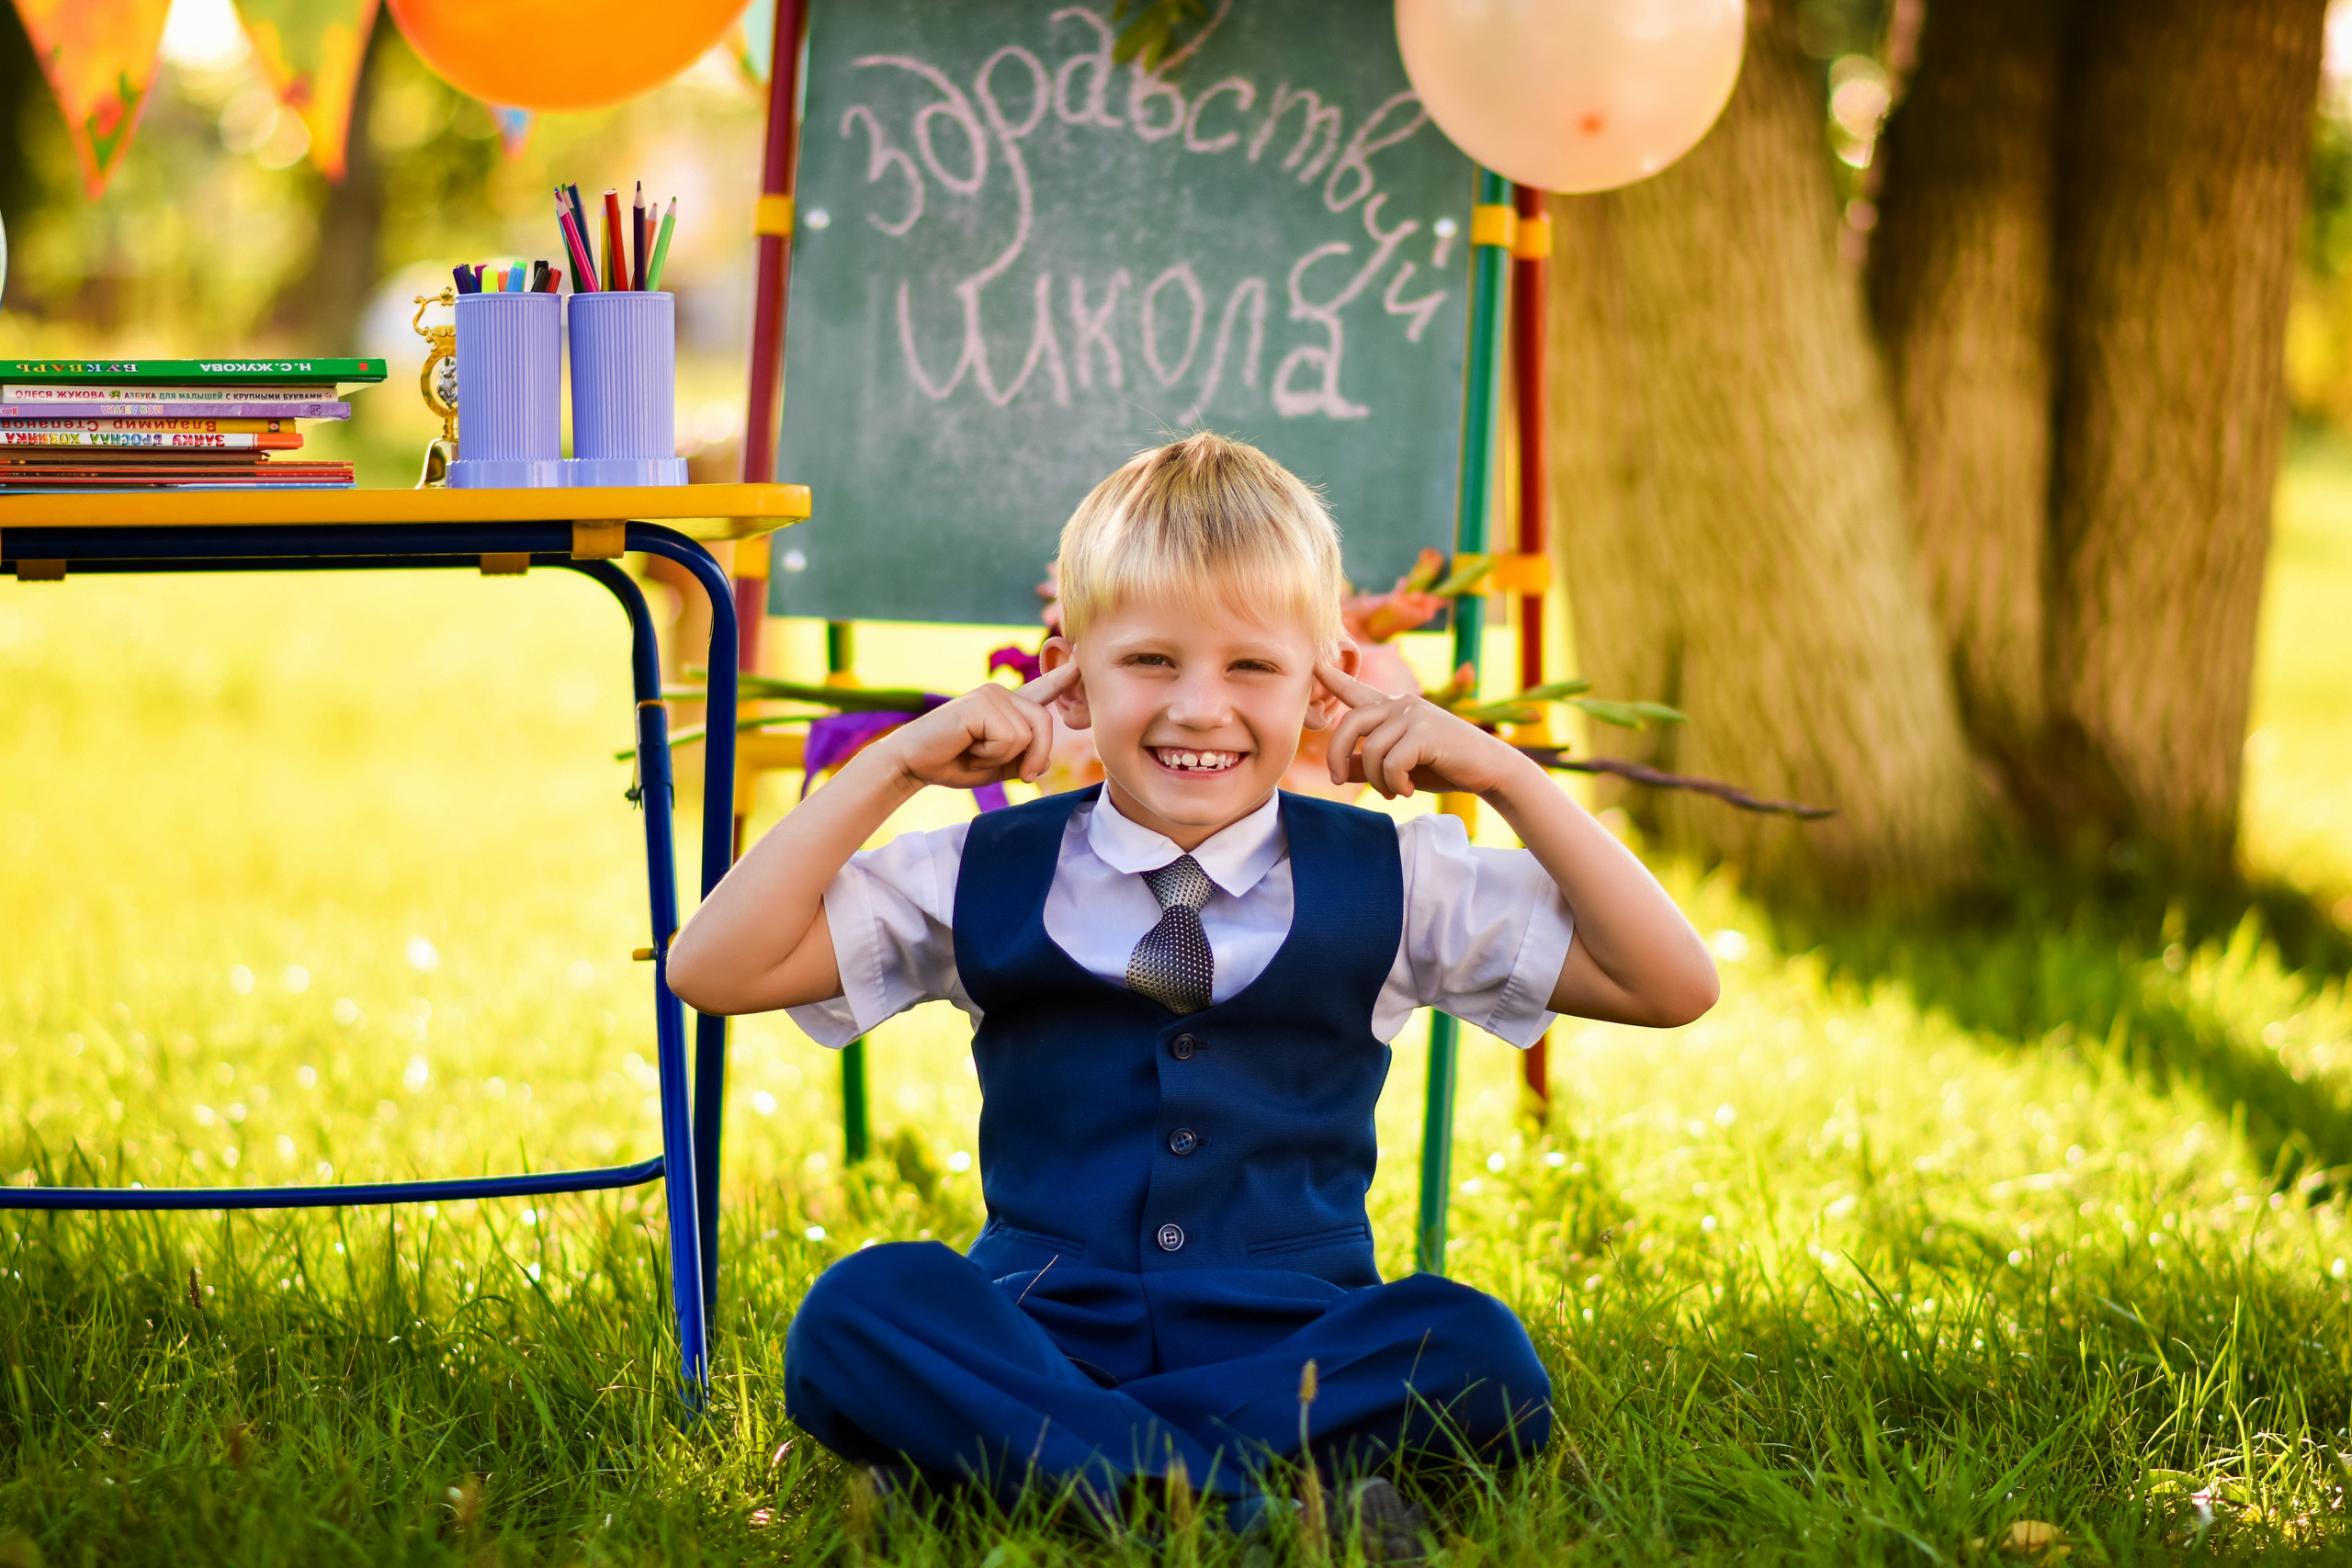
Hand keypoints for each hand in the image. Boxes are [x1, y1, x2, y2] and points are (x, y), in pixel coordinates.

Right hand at [874, 663, 1077, 789]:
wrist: (912, 764)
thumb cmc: (952, 764)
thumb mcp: (999, 766)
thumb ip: (1025, 759)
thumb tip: (1046, 760)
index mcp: (1008, 707)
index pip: (1043, 689)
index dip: (1064, 676)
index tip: (1082, 659)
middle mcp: (1002, 694)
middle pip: (1045, 722)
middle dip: (1036, 756)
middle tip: (1014, 773)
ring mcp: (992, 694)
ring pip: (1029, 733)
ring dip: (1004, 757)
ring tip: (976, 752)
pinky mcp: (981, 702)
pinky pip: (1010, 738)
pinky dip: (991, 754)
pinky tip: (968, 747)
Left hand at [1315, 660, 1528, 798]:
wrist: (1489, 770)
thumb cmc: (1444, 766)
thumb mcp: (1400, 767)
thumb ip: (1369, 765)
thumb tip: (1339, 771)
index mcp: (1393, 709)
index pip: (1357, 690)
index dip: (1334, 678)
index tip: (1314, 663)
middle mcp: (1401, 705)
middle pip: (1350, 724)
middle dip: (1337, 754)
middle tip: (1338, 780)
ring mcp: (1414, 715)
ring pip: (1372, 750)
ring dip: (1377, 780)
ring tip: (1394, 791)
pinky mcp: (1426, 732)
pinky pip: (1392, 763)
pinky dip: (1394, 784)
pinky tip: (1407, 790)